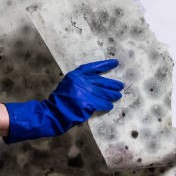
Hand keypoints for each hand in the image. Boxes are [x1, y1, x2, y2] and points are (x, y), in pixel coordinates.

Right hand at [4, 59, 123, 143]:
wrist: (54, 113)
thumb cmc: (61, 100)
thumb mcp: (69, 84)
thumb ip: (81, 82)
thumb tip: (98, 83)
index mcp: (76, 75)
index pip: (93, 67)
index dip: (105, 65)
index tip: (115, 62)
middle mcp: (81, 81)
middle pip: (102, 81)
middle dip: (113, 84)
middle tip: (120, 85)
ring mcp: (86, 92)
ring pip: (105, 93)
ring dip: (113, 95)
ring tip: (118, 95)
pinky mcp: (89, 103)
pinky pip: (103, 103)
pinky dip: (107, 105)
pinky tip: (110, 105)